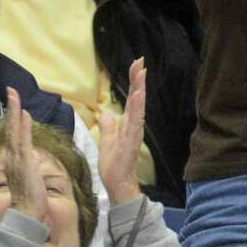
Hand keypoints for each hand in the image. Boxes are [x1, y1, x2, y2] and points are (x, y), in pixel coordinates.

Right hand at [4, 88, 48, 224]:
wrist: (27, 213)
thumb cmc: (30, 196)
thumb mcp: (27, 175)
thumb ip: (26, 162)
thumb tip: (27, 151)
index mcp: (14, 158)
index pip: (12, 134)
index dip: (13, 117)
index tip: (15, 101)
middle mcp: (12, 156)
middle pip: (11, 128)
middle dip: (11, 108)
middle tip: (11, 89)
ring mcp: (17, 159)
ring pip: (14, 131)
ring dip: (15, 112)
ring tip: (15, 95)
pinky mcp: (25, 163)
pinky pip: (23, 141)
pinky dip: (23, 127)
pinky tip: (25, 115)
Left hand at [98, 58, 145, 204]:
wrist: (117, 185)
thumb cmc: (113, 165)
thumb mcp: (106, 141)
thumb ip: (108, 127)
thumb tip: (105, 113)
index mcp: (126, 123)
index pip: (130, 99)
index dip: (133, 82)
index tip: (136, 65)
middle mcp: (133, 125)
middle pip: (136, 98)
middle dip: (138, 80)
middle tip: (140, 61)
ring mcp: (133, 132)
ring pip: (137, 107)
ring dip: (139, 90)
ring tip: (141, 74)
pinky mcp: (131, 141)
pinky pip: (135, 122)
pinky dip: (138, 108)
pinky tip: (139, 96)